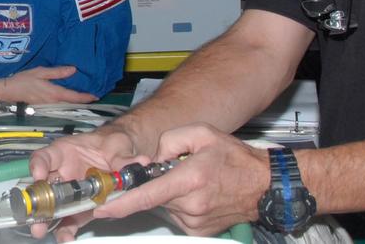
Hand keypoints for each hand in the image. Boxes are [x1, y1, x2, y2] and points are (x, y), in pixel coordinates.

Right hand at [0, 65, 97, 104]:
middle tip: (93, 94)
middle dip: (83, 99)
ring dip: (75, 101)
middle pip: (72, 103)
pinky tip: (68, 96)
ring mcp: (49, 106)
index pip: (75, 97)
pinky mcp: (44, 106)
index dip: (87, 97)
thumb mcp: (41, 72)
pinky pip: (59, 104)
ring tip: (84, 94)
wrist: (8, 91)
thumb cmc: (23, 80)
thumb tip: (74, 70)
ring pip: (66, 104)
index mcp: (55, 93)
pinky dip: (67, 101)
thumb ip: (57, 72)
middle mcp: (54, 102)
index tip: (97, 96)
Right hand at [29, 122, 141, 239]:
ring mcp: (71, 193)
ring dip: (47, 219)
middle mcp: (63, 173)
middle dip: (37, 201)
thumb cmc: (113, 144)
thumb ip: (124, 157)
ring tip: (43, 230)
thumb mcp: (119, 145)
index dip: (38, 166)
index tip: (39, 175)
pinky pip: (70, 219)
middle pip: (44, 187)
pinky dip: (67, 229)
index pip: (45, 157)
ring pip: (54, 206)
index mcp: (65, 153)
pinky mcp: (81, 208)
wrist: (122, 155)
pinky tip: (67, 237)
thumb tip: (138, 162)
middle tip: (35, 211)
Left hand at [103, 124, 263, 236]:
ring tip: (195, 181)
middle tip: (178, 170)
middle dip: (156, 183)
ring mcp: (194, 221)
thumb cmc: (235, 159)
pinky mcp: (198, 231)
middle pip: (154, 196)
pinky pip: (176, 214)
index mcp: (189, 179)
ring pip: (165, 205)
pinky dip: (180, 203)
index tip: (101, 206)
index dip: (119, 203)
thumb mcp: (201, 133)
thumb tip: (152, 159)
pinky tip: (199, 194)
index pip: (146, 195)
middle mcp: (190, 205)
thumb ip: (169, 140)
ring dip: (170, 193)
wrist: (264, 185)